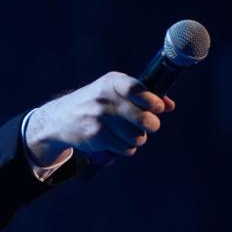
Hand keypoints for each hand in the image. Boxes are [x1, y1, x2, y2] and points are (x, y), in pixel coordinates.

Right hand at [24, 72, 175, 166]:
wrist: (61, 118)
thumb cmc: (97, 102)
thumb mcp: (114, 90)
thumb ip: (143, 94)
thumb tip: (169, 105)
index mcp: (112, 82)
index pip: (138, 89)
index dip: (153, 101)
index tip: (157, 108)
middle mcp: (105, 99)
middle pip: (144, 119)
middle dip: (152, 125)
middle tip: (148, 125)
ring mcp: (100, 119)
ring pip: (138, 137)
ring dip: (138, 138)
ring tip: (127, 132)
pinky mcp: (96, 137)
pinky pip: (127, 149)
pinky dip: (126, 148)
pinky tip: (116, 140)